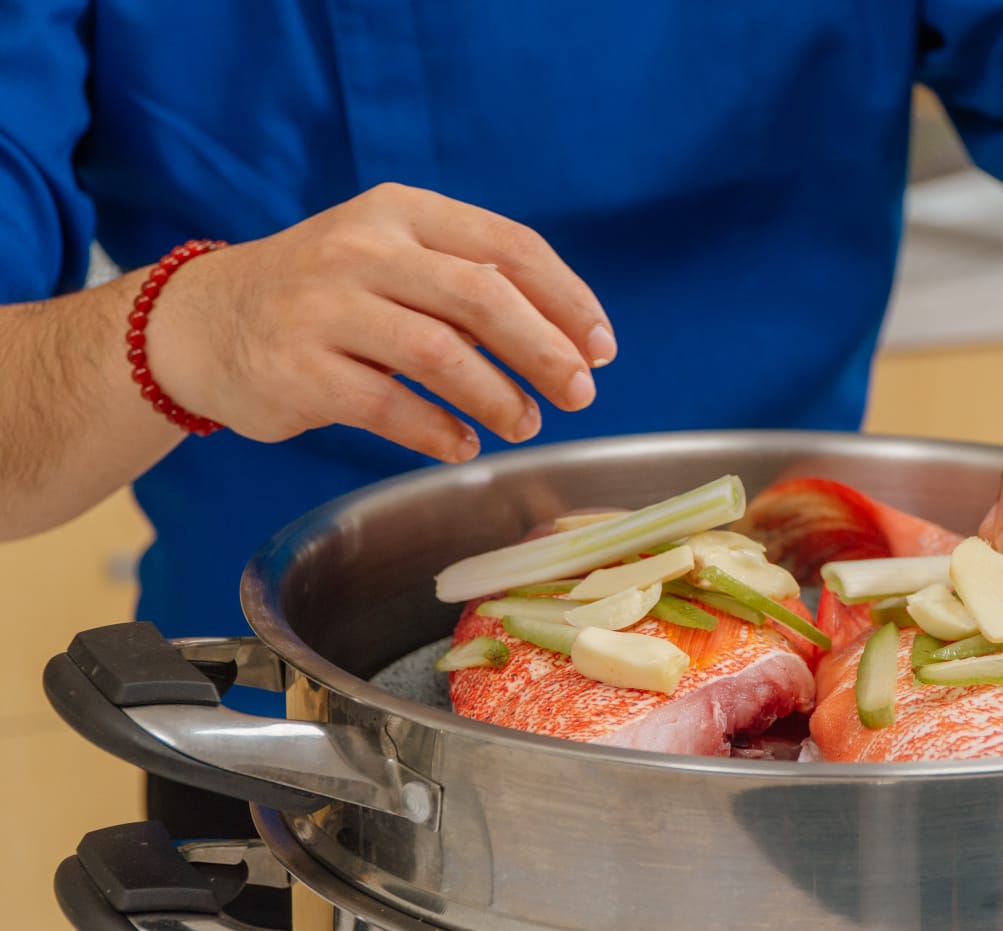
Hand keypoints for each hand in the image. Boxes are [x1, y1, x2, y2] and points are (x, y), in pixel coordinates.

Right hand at [146, 183, 614, 461]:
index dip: (567, 300)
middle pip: (481, 296)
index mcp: (401, 213)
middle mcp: (361, 250)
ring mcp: (324, 309)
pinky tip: (464, 444)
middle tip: (580, 392)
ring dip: (497, 396)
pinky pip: (389, 407)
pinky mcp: (298, 370)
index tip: (601, 346)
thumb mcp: (390, 258)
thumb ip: (466, 282)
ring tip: (525, 423)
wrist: (200, 322)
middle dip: (544, 350)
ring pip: (438, 353)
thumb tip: (569, 343)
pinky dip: (439, 431)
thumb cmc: (325, 296)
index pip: (508, 247)